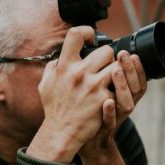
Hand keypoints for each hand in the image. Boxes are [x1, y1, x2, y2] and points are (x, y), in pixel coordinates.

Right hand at [34, 26, 117, 160]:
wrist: (61, 133)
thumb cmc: (54, 108)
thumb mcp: (45, 84)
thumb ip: (52, 67)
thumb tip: (59, 57)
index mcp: (64, 66)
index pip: (75, 34)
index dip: (87, 31)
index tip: (92, 38)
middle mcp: (79, 73)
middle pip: (106, 51)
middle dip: (109, 58)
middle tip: (106, 66)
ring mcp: (94, 86)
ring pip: (118, 67)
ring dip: (117, 72)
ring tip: (113, 79)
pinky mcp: (104, 99)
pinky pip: (118, 88)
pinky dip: (117, 90)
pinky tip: (112, 94)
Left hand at [84, 50, 146, 151]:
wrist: (85, 141)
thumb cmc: (92, 111)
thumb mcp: (103, 92)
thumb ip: (105, 75)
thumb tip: (104, 52)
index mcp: (125, 95)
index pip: (139, 80)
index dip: (139, 68)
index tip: (133, 53)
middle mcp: (124, 106)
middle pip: (136, 88)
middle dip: (131, 70)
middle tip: (123, 54)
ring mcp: (115, 117)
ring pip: (126, 103)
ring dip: (122, 86)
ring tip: (116, 71)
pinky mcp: (103, 128)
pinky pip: (110, 121)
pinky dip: (110, 112)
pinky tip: (107, 102)